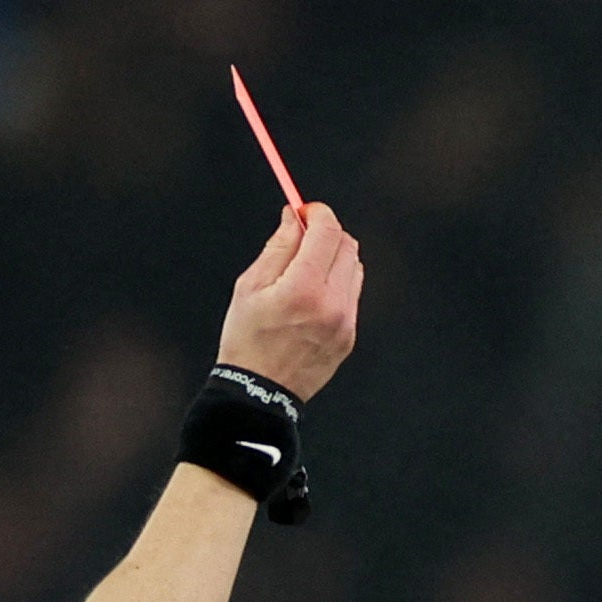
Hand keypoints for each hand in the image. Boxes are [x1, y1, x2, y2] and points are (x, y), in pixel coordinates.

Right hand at [216, 202, 364, 400]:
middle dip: (327, 232)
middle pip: (347, 246)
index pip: (328, 232)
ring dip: (334, 257)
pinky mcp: (350, 336)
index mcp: (305, 288)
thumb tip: (294, 216)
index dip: (318, 213)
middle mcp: (333, 304)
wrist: (260, 391)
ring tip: (304, 268)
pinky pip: (352, 295)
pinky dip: (336, 283)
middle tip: (302, 235)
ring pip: (355, 268)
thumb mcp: (251, 286)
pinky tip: (311, 294)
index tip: (304, 210)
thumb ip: (278, 247)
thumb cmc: (247, 338)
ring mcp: (346, 322)